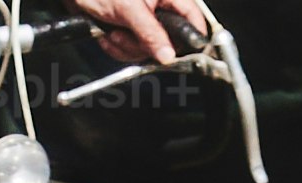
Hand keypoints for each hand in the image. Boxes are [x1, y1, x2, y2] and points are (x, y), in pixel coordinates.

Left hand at [66, 0, 208, 62]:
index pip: (193, 19)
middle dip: (143, 44)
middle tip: (126, 33)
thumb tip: (168, 55)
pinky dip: (116, 47)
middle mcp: (159, 9)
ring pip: (146, 50)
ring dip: (125, 46)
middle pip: (167, 42)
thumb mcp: (129, 9)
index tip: (184, 54)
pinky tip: (108, 34)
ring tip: (113, 30)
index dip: (192, 38)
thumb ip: (151, 33)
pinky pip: (130, 52)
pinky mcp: (130, 32)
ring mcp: (144, 22)